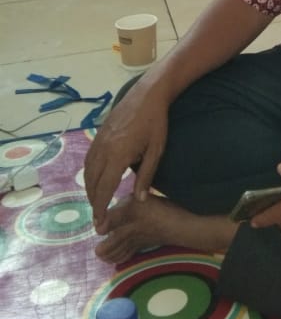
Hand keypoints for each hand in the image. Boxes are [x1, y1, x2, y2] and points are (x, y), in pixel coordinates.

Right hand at [84, 80, 168, 233]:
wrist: (148, 94)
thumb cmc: (156, 122)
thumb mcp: (156, 150)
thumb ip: (146, 176)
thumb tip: (139, 200)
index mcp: (118, 155)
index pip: (104, 188)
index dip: (100, 208)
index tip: (100, 224)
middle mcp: (103, 149)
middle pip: (91, 182)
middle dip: (93, 202)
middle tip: (98, 217)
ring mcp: (98, 140)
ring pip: (87, 171)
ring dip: (89, 188)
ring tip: (96, 202)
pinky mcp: (98, 134)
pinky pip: (88, 159)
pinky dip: (89, 173)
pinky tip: (96, 180)